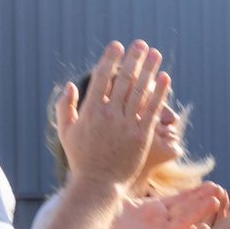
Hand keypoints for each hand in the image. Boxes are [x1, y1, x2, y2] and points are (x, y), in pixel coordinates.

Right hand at [56, 41, 172, 192]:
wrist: (99, 185)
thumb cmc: (81, 158)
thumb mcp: (65, 131)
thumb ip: (65, 106)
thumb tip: (71, 84)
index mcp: (90, 110)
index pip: (101, 78)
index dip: (110, 59)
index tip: (117, 45)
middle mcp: (109, 115)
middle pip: (124, 80)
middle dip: (133, 59)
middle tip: (140, 43)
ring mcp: (127, 125)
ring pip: (140, 91)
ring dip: (149, 70)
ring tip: (156, 54)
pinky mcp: (142, 136)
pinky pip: (152, 109)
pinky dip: (159, 92)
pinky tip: (165, 78)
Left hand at [105, 181, 224, 228]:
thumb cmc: (101, 218)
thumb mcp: (118, 196)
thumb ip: (130, 182)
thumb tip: (130, 162)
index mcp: (151, 208)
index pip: (178, 199)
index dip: (195, 192)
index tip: (210, 184)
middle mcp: (157, 220)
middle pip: (186, 208)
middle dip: (203, 199)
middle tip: (220, 190)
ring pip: (185, 221)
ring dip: (201, 212)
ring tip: (217, 202)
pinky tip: (205, 228)